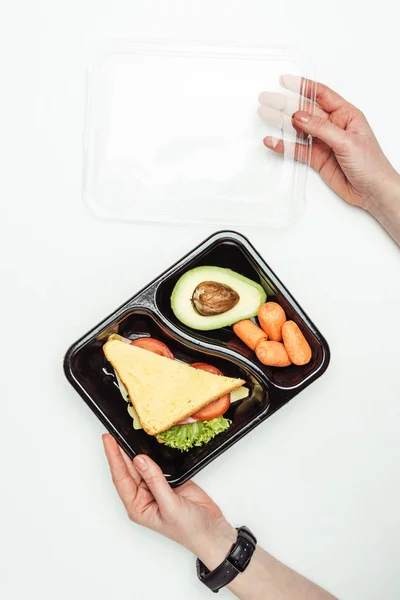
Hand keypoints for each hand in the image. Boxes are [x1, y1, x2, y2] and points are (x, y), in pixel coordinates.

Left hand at [102, 434, 236, 566]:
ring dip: (136, 450)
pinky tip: (149, 442)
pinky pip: (158, 463)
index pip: (121, 478)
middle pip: (128, 469)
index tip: (108, 439)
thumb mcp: (170, 506)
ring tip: (128, 433)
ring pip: (142, 464)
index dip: (114, 457)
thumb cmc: (190, 529)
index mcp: (137, 506)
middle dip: (121, 450)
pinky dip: (154, 453)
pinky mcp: (169, 480)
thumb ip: (155, 481)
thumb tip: (140, 460)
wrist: (212, 531)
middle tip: (115, 431)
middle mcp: (143, 496)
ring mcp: (156, 487)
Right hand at [259, 75, 399, 212]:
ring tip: (265, 115)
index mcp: (346, 115)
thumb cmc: (371, 164)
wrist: (373, 191)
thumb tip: (299, 116)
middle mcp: (333, 126)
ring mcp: (324, 143)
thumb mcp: (347, 141)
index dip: (303, 87)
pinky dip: (284, 146)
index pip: (321, 95)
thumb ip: (321, 128)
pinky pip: (297, 150)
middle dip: (285, 104)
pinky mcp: (317, 159)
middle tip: (267, 99)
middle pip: (305, 111)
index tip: (285, 81)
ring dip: (281, 123)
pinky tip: (273, 141)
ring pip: (298, 130)